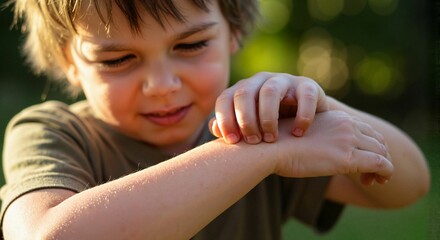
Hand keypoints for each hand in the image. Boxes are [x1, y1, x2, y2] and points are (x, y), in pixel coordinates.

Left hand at [210, 72, 327, 143]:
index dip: (225, 119)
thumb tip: (215, 129)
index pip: (225, 99)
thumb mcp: (251, 127)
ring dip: (268, 117)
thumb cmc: (272, 126)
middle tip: (254, 141)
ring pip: (270, 92)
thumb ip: (232, 128)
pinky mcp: (307, 86)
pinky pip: (304, 96)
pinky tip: (298, 133)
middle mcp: (260, 81)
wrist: (308, 120)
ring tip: (271, 139)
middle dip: (246, 119)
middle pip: (244, 93)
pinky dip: (301, 116)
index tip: (232, 141)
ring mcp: (284, 81)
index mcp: (242, 91)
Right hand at [273, 111, 392, 184]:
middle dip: (379, 156)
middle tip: (371, 174)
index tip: (361, 162)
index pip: (364, 129)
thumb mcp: (301, 135)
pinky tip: (377, 182)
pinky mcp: (348, 157)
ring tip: (374, 181)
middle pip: (377, 139)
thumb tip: (318, 150)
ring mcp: (348, 139)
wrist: (269, 148)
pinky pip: (381, 164)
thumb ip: (317, 138)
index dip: (368, 145)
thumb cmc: (278, 144)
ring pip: (382, 152)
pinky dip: (385, 173)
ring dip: (383, 167)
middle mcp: (345, 124)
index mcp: (335, 117)